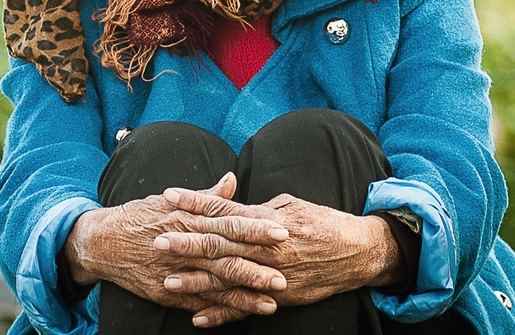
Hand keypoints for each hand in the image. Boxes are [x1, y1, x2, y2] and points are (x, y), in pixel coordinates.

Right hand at [62, 174, 287, 321]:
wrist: (103, 241)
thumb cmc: (142, 215)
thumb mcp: (172, 199)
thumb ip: (207, 195)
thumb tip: (232, 178)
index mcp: (189, 217)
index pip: (228, 222)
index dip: (255, 227)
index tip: (281, 230)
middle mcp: (184, 243)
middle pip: (226, 254)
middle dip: (257, 263)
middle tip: (286, 269)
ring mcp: (176, 270)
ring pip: (216, 282)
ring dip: (245, 291)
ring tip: (273, 298)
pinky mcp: (167, 292)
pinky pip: (199, 302)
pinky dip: (220, 309)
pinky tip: (243, 314)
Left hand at [157, 180, 403, 325]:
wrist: (356, 253)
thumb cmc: (322, 221)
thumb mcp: (290, 204)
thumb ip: (259, 208)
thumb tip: (232, 204)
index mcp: (266, 220)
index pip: (224, 208)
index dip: (196, 201)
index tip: (169, 195)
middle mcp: (265, 248)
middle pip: (219, 243)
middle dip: (187, 241)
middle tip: (158, 237)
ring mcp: (271, 276)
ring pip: (227, 278)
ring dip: (196, 280)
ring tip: (168, 279)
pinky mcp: (278, 298)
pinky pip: (245, 309)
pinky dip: (222, 315)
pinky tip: (197, 318)